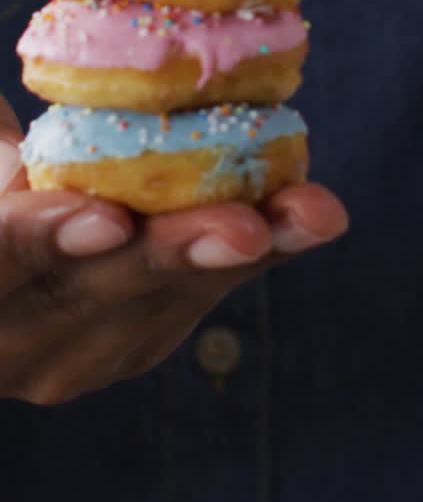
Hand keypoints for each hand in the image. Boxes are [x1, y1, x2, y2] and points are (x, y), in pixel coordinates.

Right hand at [0, 98, 347, 404]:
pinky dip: (259, 249)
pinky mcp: (138, 344)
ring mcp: (77, 356)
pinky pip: (203, 294)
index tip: (109, 219)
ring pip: (166, 298)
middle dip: (179, 251)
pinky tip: (306, 213)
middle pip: (97, 291)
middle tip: (246, 227)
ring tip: (312, 215)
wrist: (6, 255)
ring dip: (245, 252)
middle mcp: (14, 342)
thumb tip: (26, 145)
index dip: (47, 239)